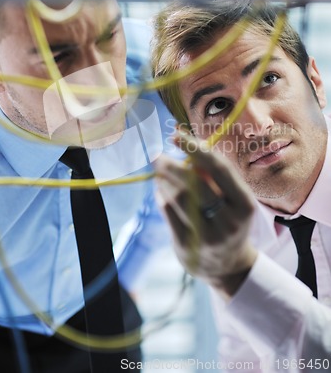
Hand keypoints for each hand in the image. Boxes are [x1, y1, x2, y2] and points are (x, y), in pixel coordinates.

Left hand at [155, 132, 257, 297]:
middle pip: (194, 183)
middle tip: (157, 155)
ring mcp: (208, 236)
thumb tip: (184, 144)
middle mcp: (229, 221)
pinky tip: (162, 190)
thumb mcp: (232, 199)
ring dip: (165, 181)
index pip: (219, 168)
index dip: (196, 149)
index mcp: (245, 203)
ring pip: (178, 198)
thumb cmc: (228, 220)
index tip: (177, 135)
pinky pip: (168, 212)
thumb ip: (212, 174)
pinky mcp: (188, 246)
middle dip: (172, 165)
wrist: (228, 266)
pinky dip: (162, 196)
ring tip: (161, 174)